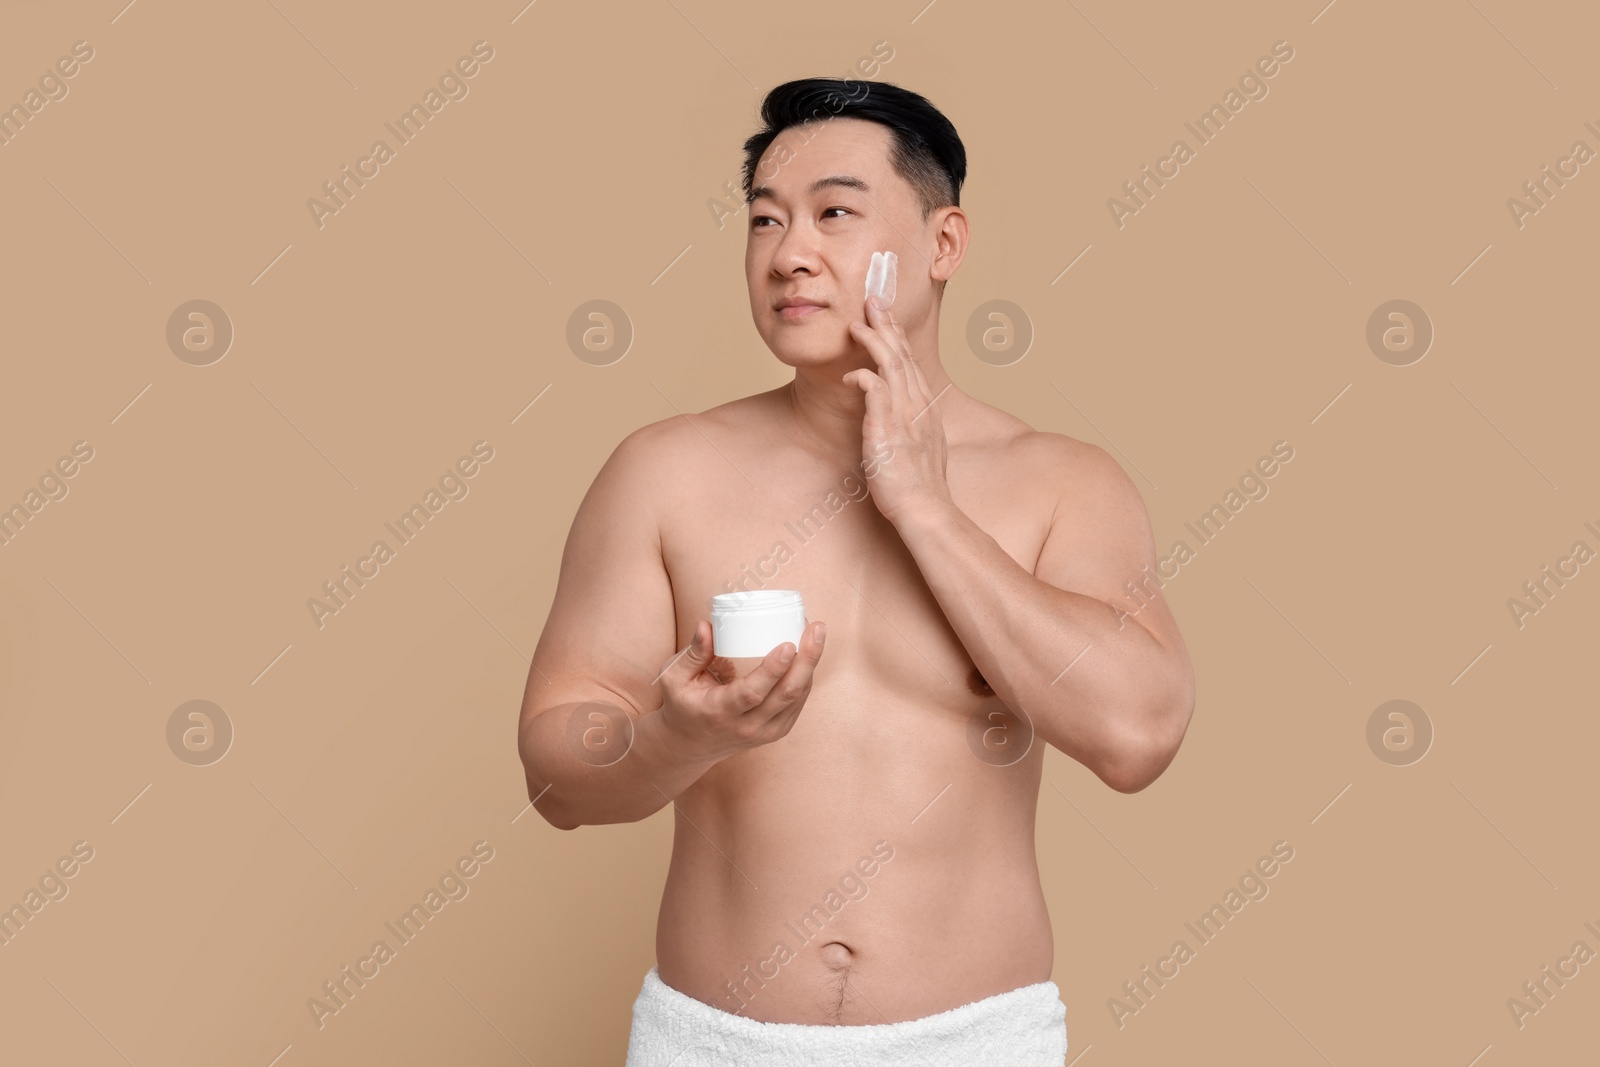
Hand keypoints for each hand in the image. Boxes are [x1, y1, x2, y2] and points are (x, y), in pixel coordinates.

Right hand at [655, 619, 825, 761]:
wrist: (688, 746)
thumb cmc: (681, 705)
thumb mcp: (674, 679)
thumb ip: (693, 652)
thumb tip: (707, 624)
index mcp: (719, 712)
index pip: (752, 693)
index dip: (773, 670)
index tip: (789, 644)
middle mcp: (746, 726)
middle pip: (786, 694)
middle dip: (807, 659)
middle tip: (817, 629)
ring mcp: (765, 732)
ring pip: (797, 698)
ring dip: (811, 664)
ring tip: (816, 633)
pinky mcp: (775, 731)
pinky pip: (798, 702)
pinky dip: (806, 676)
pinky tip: (810, 653)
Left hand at [844, 297, 953, 525]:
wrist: (925, 508)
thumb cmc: (919, 485)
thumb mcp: (922, 447)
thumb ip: (912, 426)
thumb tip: (900, 419)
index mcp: (926, 407)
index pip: (911, 362)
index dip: (898, 336)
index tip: (887, 317)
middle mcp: (918, 405)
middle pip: (902, 354)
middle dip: (886, 324)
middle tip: (872, 299)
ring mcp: (904, 415)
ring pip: (891, 365)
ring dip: (873, 341)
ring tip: (857, 324)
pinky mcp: (887, 429)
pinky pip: (875, 391)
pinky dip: (863, 377)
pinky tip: (851, 373)